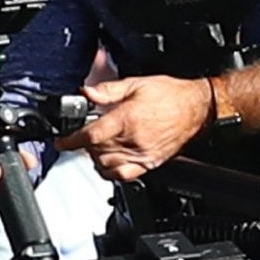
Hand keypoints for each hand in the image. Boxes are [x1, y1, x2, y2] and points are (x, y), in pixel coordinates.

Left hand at [56, 73, 211, 180]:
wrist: (197, 108)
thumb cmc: (171, 95)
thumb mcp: (137, 83)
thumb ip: (109, 90)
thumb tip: (87, 93)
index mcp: (128, 118)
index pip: (91, 135)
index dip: (71, 140)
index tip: (62, 142)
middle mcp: (134, 139)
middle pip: (97, 151)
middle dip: (85, 145)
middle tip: (84, 135)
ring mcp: (143, 154)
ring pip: (107, 165)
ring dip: (96, 158)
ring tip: (97, 147)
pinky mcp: (150, 163)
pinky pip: (124, 176)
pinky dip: (111, 172)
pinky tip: (108, 164)